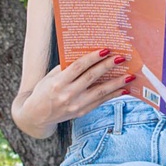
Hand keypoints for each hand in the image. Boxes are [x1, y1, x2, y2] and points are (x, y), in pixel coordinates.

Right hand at [17, 47, 132, 134]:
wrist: (36, 115)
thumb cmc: (44, 90)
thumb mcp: (50, 77)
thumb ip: (66, 68)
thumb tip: (88, 55)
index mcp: (58, 82)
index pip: (78, 67)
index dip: (93, 57)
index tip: (106, 49)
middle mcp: (67, 94)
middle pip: (91, 77)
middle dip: (108, 66)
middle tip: (122, 58)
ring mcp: (75, 105)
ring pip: (100, 92)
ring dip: (116, 83)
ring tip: (129, 75)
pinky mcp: (81, 112)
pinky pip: (100, 102)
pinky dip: (113, 95)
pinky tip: (123, 89)